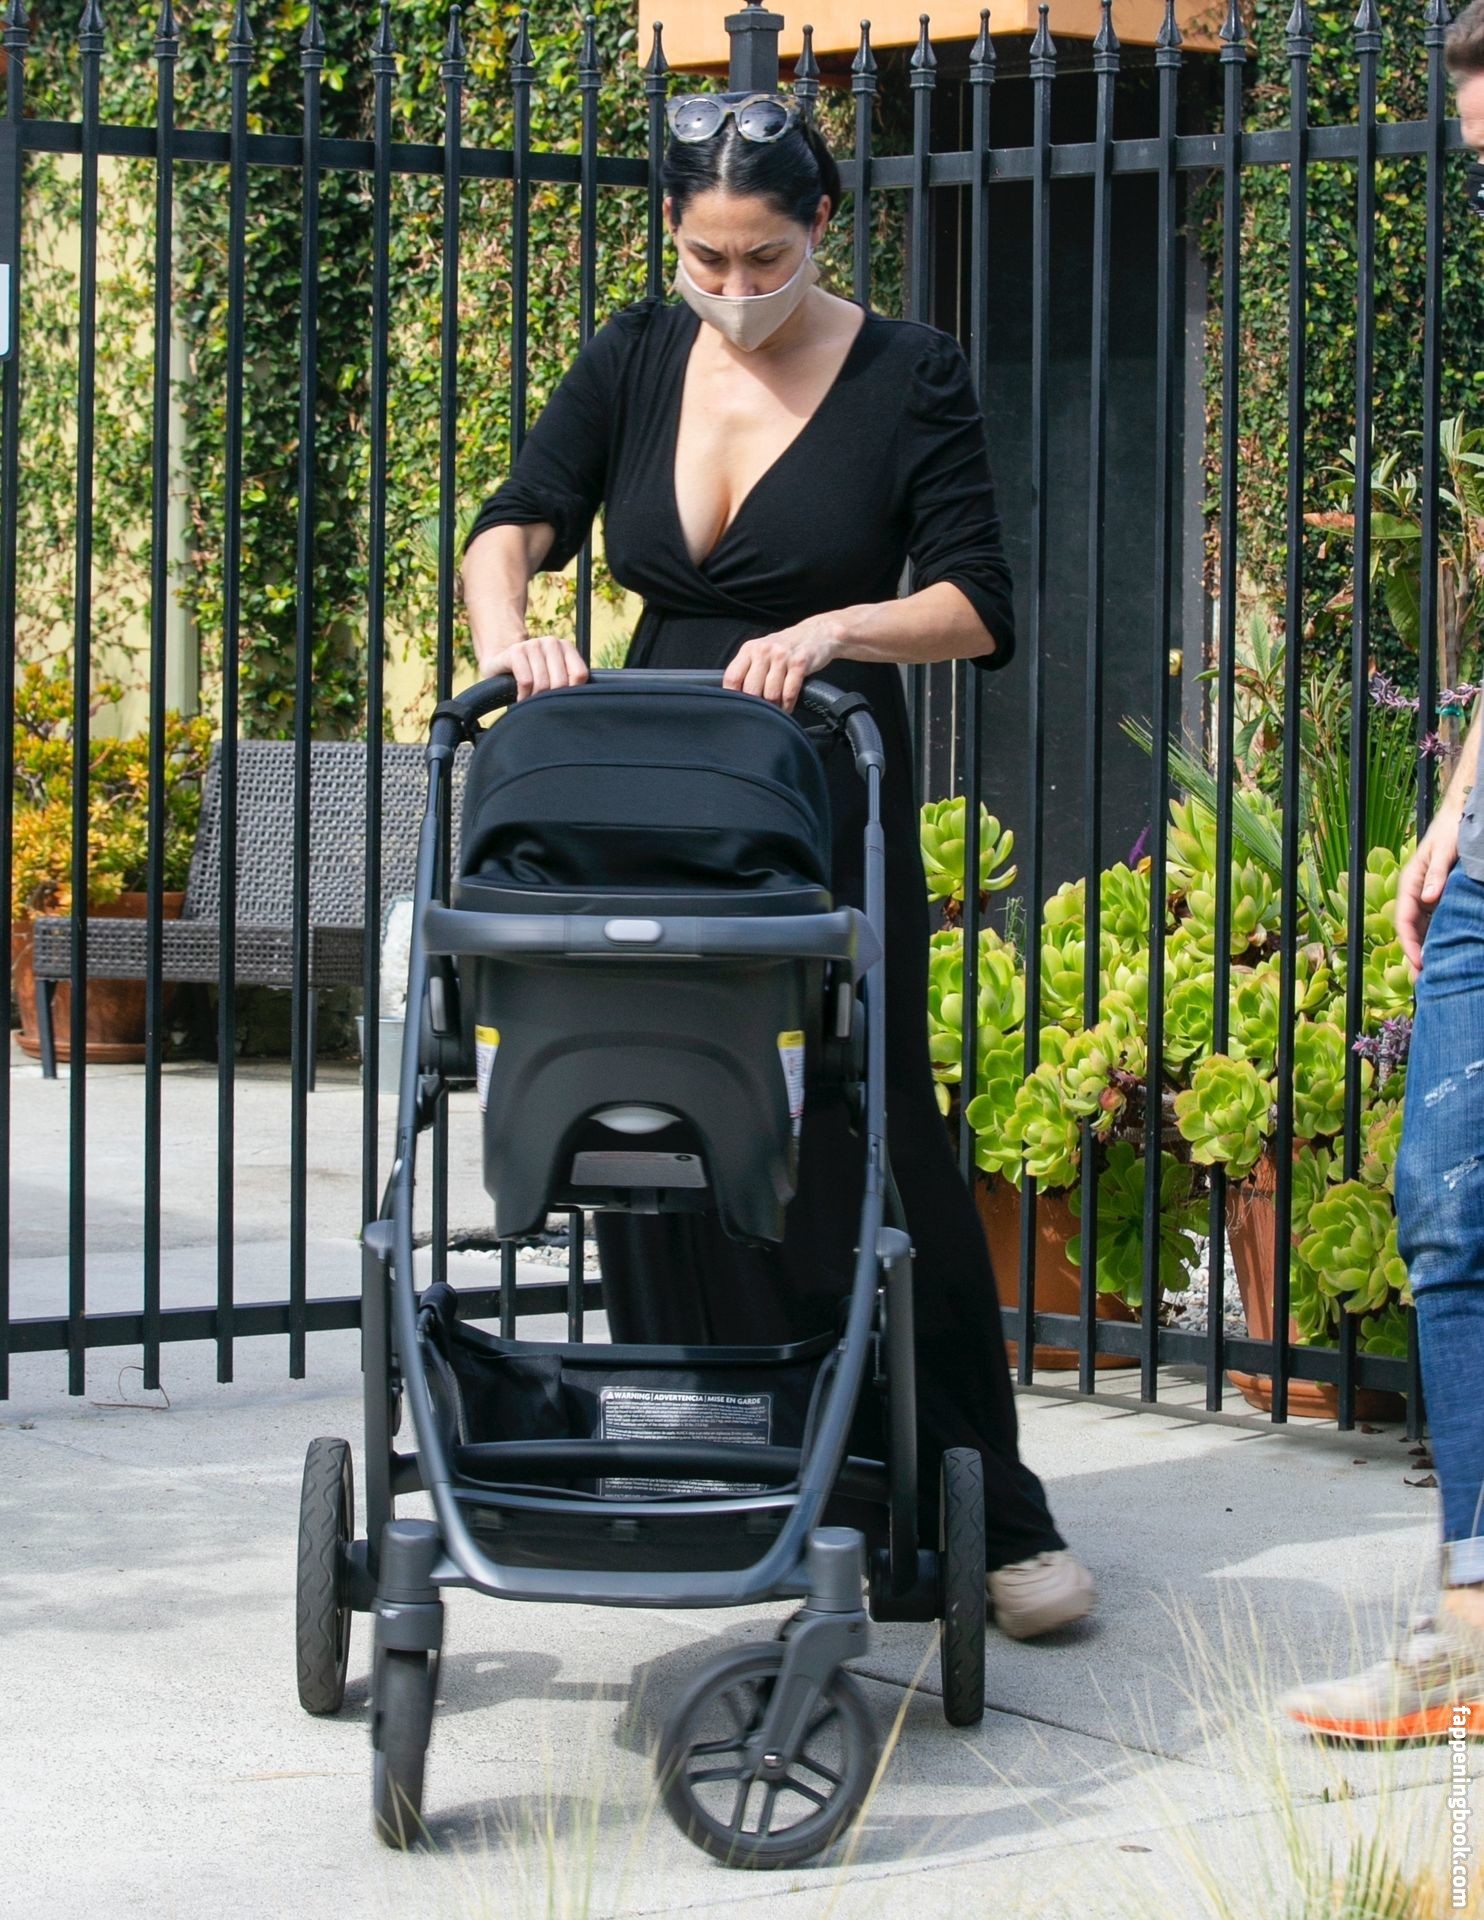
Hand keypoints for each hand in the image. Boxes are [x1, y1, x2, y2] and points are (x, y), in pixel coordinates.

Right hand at [476, 634, 588, 701]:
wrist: (501, 666)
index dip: (571, 692)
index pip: (580, 674)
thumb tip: (581, 701)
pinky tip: (521, 696)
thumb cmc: (533, 676)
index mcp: (566, 646)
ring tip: (531, 699)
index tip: (560, 697)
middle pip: (560, 682)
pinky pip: (526, 681)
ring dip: (535, 699)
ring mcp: (532, 644)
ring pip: (542, 683)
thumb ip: (570, 682)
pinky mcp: (515, 651)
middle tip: (542, 702)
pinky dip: (524, 695)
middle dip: (551, 698)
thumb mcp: (554, 676)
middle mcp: (551, 642)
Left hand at [722, 619, 841, 712]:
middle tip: (762, 710)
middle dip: (757, 705)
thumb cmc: (785, 648)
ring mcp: (782, 656)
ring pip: (770, 694)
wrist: (816, 633)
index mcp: (749, 649)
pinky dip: (787, 705)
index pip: (732, 677)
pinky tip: (787, 706)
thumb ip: (748, 669)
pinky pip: (789, 693)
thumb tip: (735, 696)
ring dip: (774, 707)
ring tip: (776, 709)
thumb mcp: (762, 652)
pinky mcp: (800, 663)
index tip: (739, 706)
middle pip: (751, 689)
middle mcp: (763, 650)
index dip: (734, 696)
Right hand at [1398, 806, 1459, 974]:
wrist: (1461, 815)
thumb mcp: (1445, 850)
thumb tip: (1428, 898)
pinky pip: (1433, 922)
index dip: (1410, 944)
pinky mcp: (1438, 897)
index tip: (1420, 964)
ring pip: (1421, 928)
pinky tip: (1442, 952)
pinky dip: (1435, 938)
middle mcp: (1415, 891)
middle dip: (1414, 954)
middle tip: (1423, 981)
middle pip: (1410, 929)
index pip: (1404, 920)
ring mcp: (1426, 895)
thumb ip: (1436, 873)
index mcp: (1410, 882)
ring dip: (1424, 950)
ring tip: (1432, 974)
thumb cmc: (1452, 830)